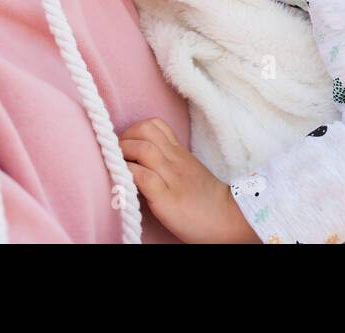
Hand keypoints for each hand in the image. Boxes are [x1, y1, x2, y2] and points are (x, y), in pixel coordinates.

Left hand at [119, 117, 259, 243]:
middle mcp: (175, 160)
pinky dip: (128, 176)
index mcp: (180, 152)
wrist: (228, 218)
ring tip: (116, 166)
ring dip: (122, 154)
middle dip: (124, 138)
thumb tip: (140, 161)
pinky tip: (123, 183)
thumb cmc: (206, 199)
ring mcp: (172, 178)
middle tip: (116, 154)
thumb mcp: (189, 171)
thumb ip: (169, 161)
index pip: (156, 125)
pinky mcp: (167, 198)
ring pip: (142, 149)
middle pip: (146, 130)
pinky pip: (143, 178)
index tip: (126, 144)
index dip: (135, 130)